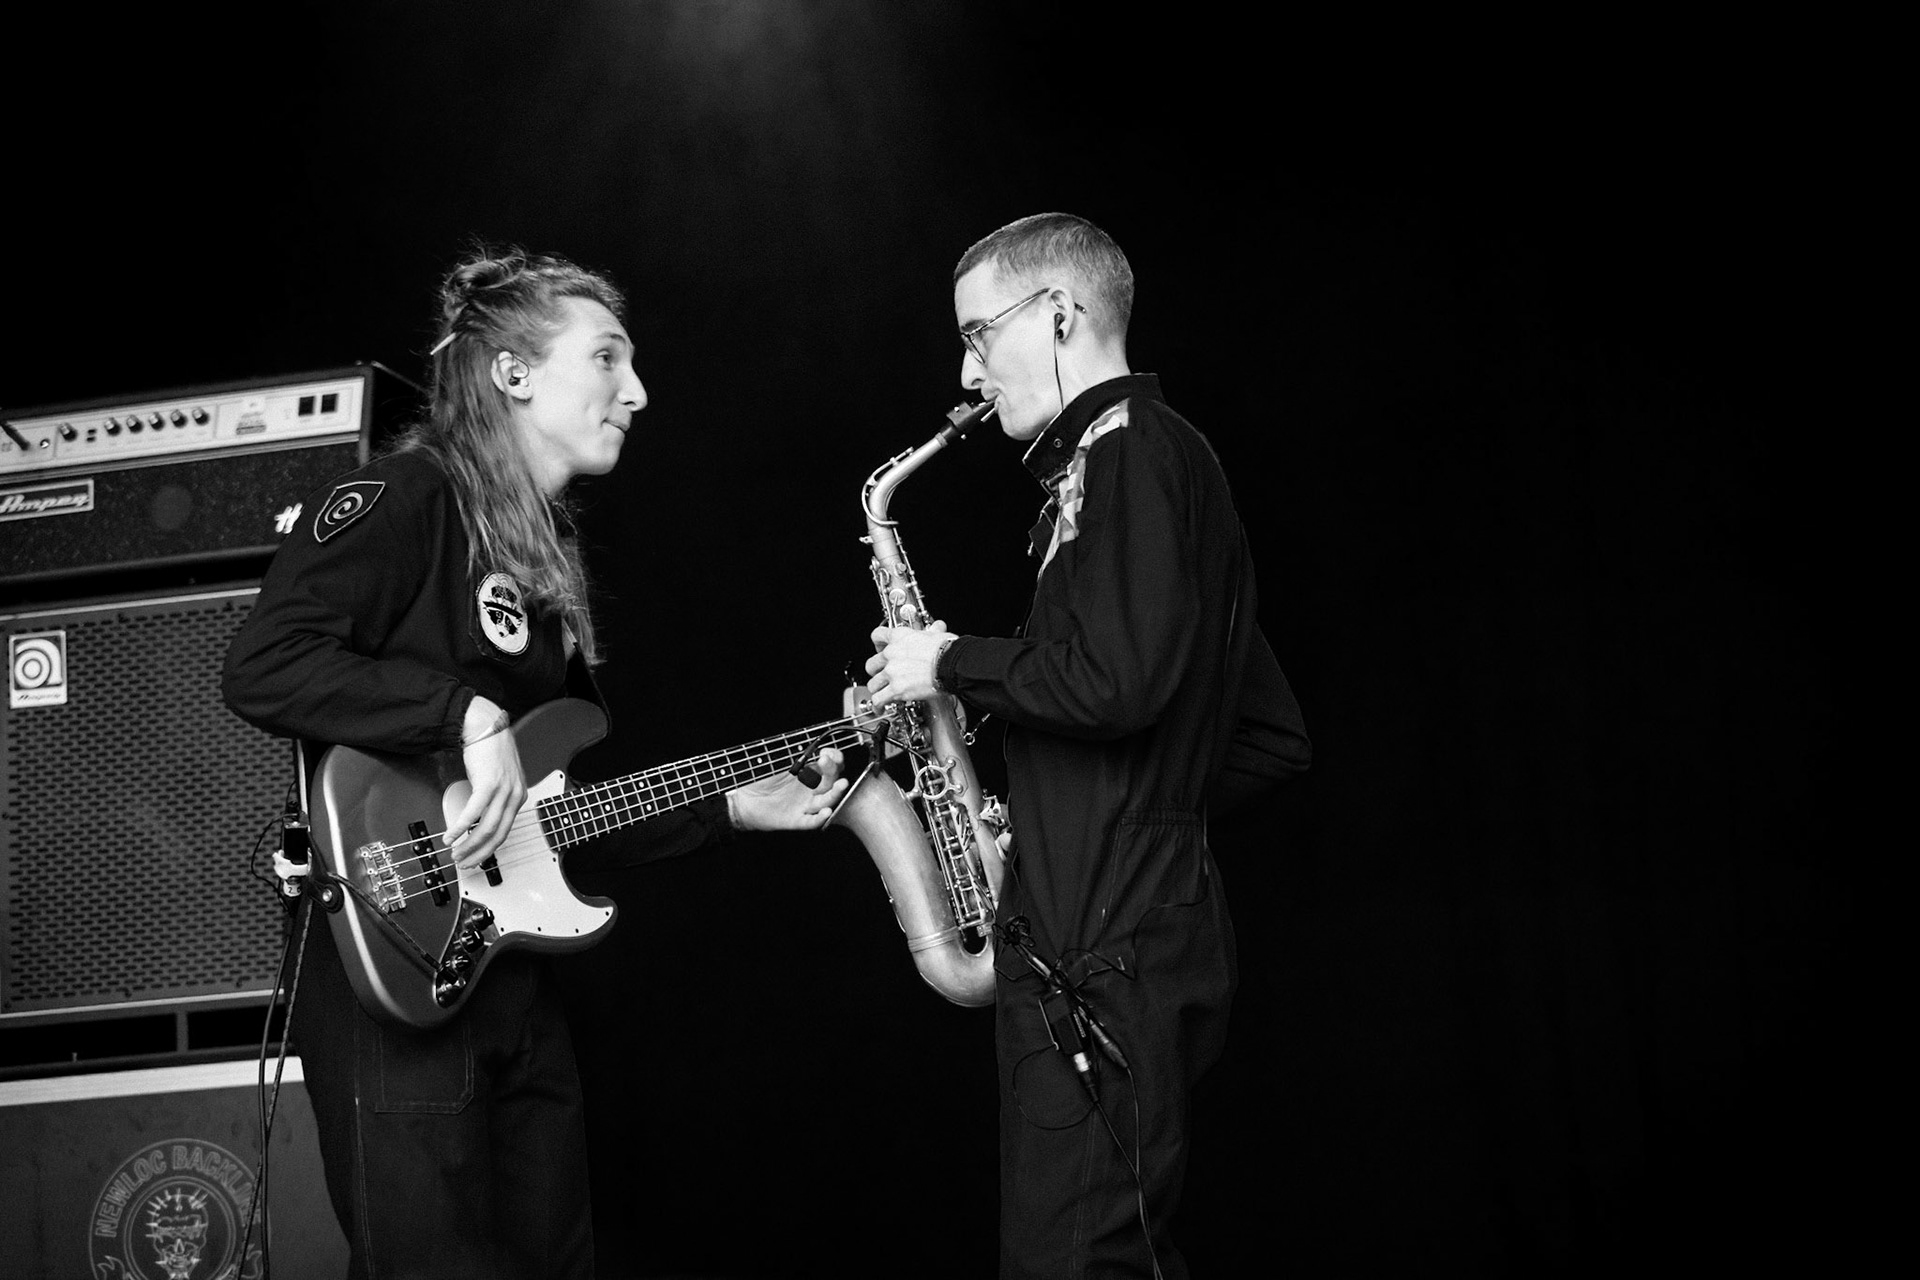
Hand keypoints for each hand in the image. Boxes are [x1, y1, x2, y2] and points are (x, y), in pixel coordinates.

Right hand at [448, 697, 526, 870]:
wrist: (485, 726)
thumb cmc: (489, 750)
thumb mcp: (498, 778)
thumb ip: (495, 798)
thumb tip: (479, 819)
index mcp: (518, 795)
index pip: (505, 830)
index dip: (489, 848)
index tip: (476, 857)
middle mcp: (515, 794)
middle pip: (498, 834)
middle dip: (479, 853)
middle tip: (464, 862)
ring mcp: (503, 790)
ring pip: (487, 828)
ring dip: (468, 844)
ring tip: (455, 852)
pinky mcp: (489, 784)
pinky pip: (474, 813)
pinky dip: (461, 827)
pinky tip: (450, 835)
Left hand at [726, 747, 849, 830]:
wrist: (742, 799)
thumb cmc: (760, 779)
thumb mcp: (778, 763)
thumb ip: (795, 756)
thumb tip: (811, 745)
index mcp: (809, 773)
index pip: (830, 766)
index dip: (834, 758)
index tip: (828, 752)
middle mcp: (810, 790)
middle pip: (831, 781)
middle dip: (833, 770)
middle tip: (827, 760)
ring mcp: (805, 805)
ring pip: (827, 801)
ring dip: (835, 793)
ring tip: (841, 784)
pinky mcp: (796, 820)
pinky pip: (812, 821)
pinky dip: (820, 818)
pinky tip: (826, 812)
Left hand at [865, 621, 951, 707]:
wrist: (951, 664)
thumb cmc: (947, 650)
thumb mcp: (937, 634)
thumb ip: (932, 631)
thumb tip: (938, 627)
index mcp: (899, 637)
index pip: (877, 636)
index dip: (878, 644)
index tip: (880, 649)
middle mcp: (891, 653)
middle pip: (871, 663)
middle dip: (876, 670)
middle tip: (882, 674)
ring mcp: (892, 672)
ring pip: (873, 683)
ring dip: (878, 689)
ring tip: (882, 693)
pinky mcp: (896, 689)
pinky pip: (878, 699)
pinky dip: (878, 704)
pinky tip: (880, 707)